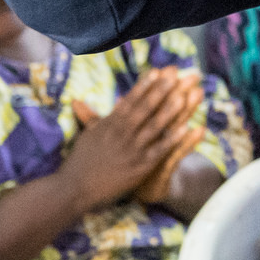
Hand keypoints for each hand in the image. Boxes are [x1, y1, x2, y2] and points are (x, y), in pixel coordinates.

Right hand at [62, 67, 204, 208]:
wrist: (74, 189)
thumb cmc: (80, 162)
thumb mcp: (86, 135)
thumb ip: (89, 117)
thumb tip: (77, 100)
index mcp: (109, 124)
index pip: (130, 101)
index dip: (144, 85)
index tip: (157, 71)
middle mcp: (121, 134)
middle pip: (144, 108)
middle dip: (160, 90)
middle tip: (175, 74)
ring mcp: (131, 150)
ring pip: (153, 127)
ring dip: (169, 111)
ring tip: (183, 95)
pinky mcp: (139, 168)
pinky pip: (159, 150)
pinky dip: (172, 139)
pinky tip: (185, 128)